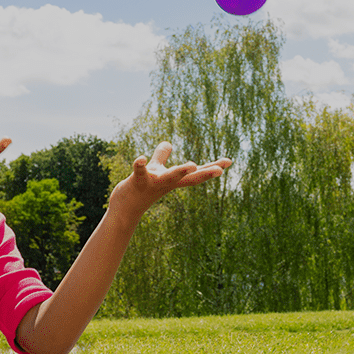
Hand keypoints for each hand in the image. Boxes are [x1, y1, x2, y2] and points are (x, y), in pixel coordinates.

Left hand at [109, 142, 230, 219]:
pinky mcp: (137, 182)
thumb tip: (168, 143)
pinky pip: (139, 173)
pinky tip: (140, 158)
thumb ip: (161, 156)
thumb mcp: (154, 170)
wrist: (124, 209)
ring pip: (168, 178)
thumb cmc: (140, 189)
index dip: (212, 167)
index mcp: (173, 179)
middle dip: (204, 173)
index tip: (229, 162)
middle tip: (221, 170)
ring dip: (180, 171)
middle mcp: (166, 183)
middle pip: (188, 179)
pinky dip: (139, 165)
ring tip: (192, 164)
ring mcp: (153, 184)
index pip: (195, 174)